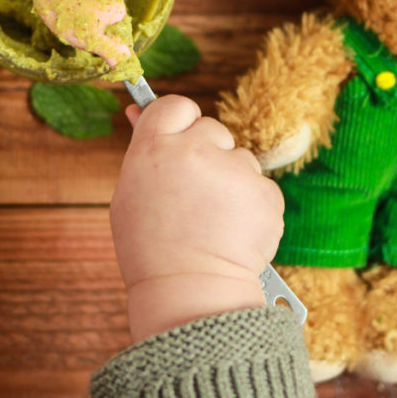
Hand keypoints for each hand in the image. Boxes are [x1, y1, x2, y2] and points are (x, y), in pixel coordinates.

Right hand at [110, 95, 284, 342]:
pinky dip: (252, 206)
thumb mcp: (130, 192)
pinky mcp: (265, 192)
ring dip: (232, 181)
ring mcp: (235, 171)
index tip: (180, 142)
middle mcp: (196, 150)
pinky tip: (234, 231)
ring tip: (214, 220)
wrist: (189, 291)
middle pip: (211, 129)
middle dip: (208, 155)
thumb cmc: (151, 248)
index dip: (180, 123)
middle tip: (194, 195)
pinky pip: (261, 186)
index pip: (175, 105)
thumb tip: (141, 109)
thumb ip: (143, 149)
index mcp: (155, 147)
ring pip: (240, 159)